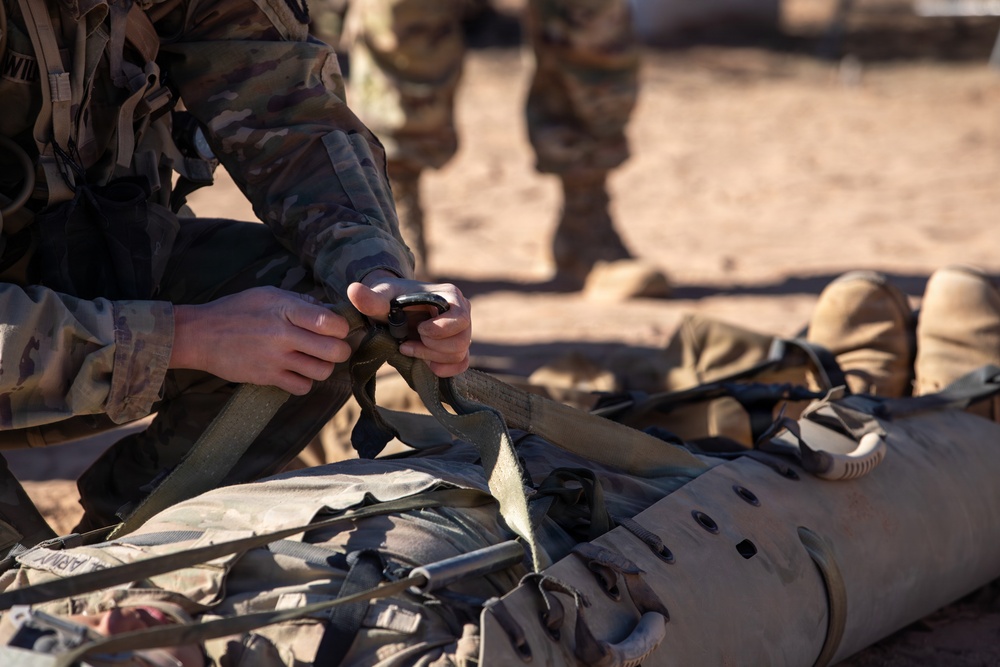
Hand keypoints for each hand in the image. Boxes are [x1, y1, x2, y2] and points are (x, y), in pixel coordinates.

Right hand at [170, 286, 351, 394]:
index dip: (342, 327)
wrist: (200, 335)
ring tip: (314, 359)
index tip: (337, 328)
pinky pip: (302, 387)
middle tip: (333, 347)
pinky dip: (304, 381)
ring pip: (322, 371)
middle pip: (334, 351)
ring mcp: (275, 359)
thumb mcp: (268, 294)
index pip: (330, 323)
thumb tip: (330, 309)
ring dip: (324, 367)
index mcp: (285, 309)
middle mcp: (283, 335)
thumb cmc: (236, 310)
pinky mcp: (267, 378)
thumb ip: (300, 301)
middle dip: (340, 350)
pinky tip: (297, 371)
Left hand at [348, 271, 470, 376]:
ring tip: (409, 348)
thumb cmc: (390, 300)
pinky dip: (444, 368)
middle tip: (408, 343)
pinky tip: (425, 363)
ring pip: (459, 354)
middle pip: (461, 341)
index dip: (439, 330)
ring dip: (431, 357)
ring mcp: (463, 331)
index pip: (460, 319)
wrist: (393, 309)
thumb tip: (353, 290)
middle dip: (431, 347)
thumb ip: (370, 298)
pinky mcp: (458, 347)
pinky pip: (461, 364)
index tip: (418, 329)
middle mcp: (463, 312)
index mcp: (450, 295)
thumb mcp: (380, 298)